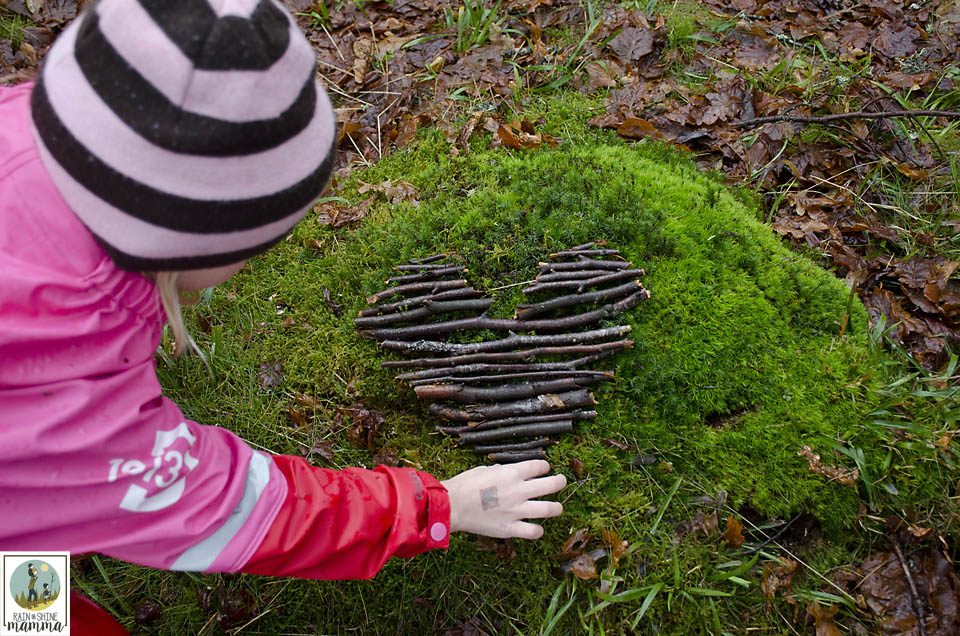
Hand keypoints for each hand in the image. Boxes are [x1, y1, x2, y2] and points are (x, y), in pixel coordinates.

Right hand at [440, 460, 565, 539]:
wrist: (452, 505)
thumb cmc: (464, 484)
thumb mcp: (484, 470)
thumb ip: (499, 470)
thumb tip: (506, 470)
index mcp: (512, 473)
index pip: (539, 466)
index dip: (544, 466)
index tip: (544, 469)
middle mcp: (518, 490)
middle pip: (551, 485)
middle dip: (560, 482)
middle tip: (561, 482)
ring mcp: (516, 510)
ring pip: (548, 509)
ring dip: (557, 508)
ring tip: (558, 507)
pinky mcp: (510, 528)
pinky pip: (533, 532)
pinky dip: (538, 530)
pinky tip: (536, 528)